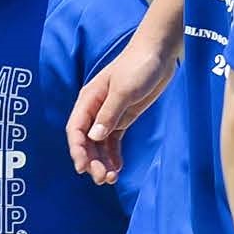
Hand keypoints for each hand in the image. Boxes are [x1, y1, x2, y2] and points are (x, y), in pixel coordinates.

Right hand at [69, 31, 175, 183]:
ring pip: (99, 143)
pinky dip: (114, 154)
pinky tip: (118, 167)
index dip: (77, 150)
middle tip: (102, 179)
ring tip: (110, 179)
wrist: (158, 54)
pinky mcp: (123, 117)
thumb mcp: (124, 90)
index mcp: (88, 100)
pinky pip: (114, 140)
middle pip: (87, 141)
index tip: (82, 168)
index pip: (76, 130)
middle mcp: (95, 109)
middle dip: (91, 160)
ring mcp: (109, 114)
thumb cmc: (138, 66)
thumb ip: (109, 113)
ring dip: (102, 161)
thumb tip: (94, 137)